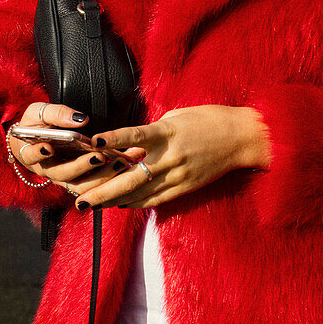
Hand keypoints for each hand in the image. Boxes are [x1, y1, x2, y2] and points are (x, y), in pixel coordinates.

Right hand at [9, 102, 146, 193]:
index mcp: (32, 153)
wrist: (37, 137)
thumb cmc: (36, 123)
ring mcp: (64, 177)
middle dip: (81, 166)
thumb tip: (80, 119)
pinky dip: (111, 177)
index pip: (31, 156)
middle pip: (62, 175)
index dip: (38, 153)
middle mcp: (48, 170)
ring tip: (120, 162)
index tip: (48, 148)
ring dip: (102, 176)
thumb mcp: (40, 112)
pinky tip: (127, 164)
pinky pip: (95, 185)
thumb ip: (57, 114)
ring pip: (81, 185)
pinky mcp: (80, 179)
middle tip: (99, 157)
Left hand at [71, 104, 270, 210]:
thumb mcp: (177, 117)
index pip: (135, 136)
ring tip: (93, 207)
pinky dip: (138, 203)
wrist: (241, 137)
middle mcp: (171, 156)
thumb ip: (152, 132)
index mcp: (168, 132)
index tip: (93, 143)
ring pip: (141, 193)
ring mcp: (179, 174)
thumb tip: (130, 147)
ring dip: (115, 201)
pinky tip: (122, 206)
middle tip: (81, 200)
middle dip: (103, 191)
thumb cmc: (209, 119)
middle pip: (131, 178)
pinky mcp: (186, 186)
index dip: (114, 140)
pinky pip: (158, 199)